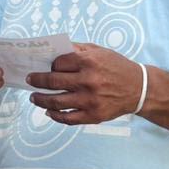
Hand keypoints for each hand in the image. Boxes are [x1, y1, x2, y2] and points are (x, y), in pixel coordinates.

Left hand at [26, 43, 145, 125]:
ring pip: (56, 101)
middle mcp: (88, 81)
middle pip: (53, 81)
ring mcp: (90, 100)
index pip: (58, 63)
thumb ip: (78, 50)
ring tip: (34, 97)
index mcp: (89, 62)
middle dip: (36, 80)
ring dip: (40, 99)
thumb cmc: (117, 67)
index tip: (45, 66)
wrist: (139, 89)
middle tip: (29, 80)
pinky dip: (55, 115)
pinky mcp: (93, 115)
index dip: (50, 65)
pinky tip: (49, 111)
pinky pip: (68, 118)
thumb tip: (55, 50)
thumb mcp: (100, 52)